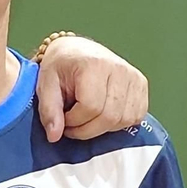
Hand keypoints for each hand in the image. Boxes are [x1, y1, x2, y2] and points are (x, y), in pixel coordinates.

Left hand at [33, 36, 148, 141]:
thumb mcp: (45, 85)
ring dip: (102, 128)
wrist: (75, 51)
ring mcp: (134, 77)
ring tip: (86, 118)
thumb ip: (48, 111)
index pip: (91, 107)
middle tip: (72, 124)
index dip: (74, 121)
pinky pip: (135, 116)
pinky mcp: (141, 85)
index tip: (63, 119)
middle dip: (87, 129)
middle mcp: (119, 69)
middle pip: (109, 116)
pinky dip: (117, 124)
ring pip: (124, 120)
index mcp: (94, 65)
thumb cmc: (60, 66)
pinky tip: (101, 115)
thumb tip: (54, 136)